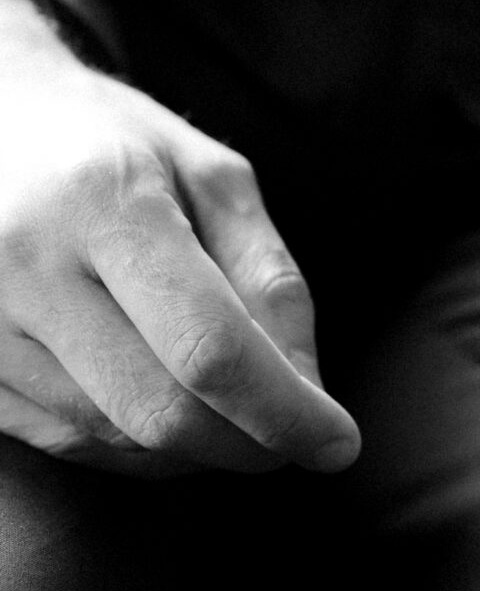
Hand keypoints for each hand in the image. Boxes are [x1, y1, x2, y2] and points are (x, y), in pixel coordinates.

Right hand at [0, 0, 359, 476]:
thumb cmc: (113, 144)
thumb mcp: (212, 174)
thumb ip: (267, 276)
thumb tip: (303, 386)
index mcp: (104, 205)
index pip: (208, 347)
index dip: (283, 410)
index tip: (337, 442)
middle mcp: (29, 269)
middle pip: (160, 411)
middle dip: (247, 444)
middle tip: (293, 436)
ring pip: (114, 438)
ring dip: (194, 446)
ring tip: (227, 401)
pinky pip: (66, 440)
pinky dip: (133, 443)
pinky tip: (161, 399)